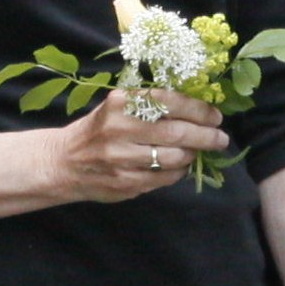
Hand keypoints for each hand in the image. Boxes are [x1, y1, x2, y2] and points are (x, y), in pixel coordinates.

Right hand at [50, 101, 230, 206]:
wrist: (63, 163)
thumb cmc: (98, 130)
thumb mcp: (117, 107)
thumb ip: (150, 105)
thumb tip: (197, 110)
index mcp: (120, 103)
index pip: (170, 102)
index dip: (199, 110)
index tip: (215, 116)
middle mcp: (120, 129)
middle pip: (177, 132)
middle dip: (207, 136)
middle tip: (221, 138)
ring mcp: (122, 159)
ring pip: (174, 158)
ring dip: (193, 154)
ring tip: (197, 150)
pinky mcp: (125, 183)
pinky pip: (165, 178)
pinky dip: (178, 172)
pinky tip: (179, 166)